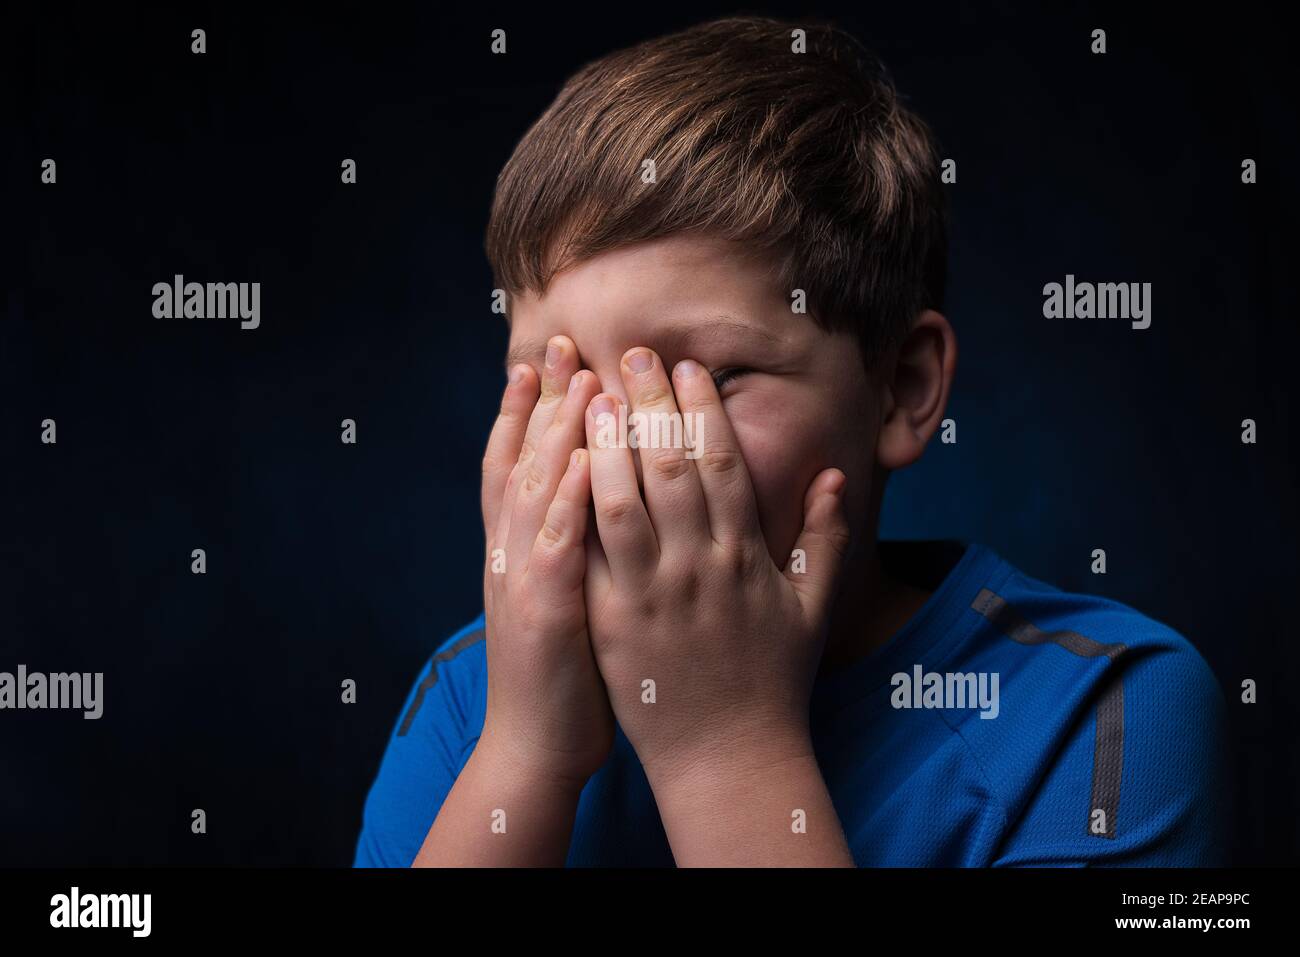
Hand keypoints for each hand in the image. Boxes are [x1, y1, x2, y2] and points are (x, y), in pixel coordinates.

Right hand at [478, 335, 614, 787]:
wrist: (535, 745)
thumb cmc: (565, 670)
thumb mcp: (565, 595)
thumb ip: (575, 542)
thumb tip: (598, 494)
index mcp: (522, 549)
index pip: (519, 464)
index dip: (528, 409)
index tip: (547, 357)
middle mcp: (514, 555)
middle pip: (523, 462)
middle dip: (540, 400)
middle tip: (558, 341)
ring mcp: (525, 583)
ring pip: (535, 493)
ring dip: (553, 434)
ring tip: (577, 379)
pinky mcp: (546, 617)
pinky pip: (555, 551)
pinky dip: (566, 505)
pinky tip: (585, 464)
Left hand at [581, 347, 850, 788]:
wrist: (730, 759)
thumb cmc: (773, 684)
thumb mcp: (813, 611)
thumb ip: (826, 541)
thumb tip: (832, 478)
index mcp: (745, 559)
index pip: (723, 465)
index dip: (704, 410)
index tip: (688, 368)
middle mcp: (698, 567)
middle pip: (671, 466)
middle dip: (651, 404)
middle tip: (633, 353)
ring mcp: (651, 594)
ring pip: (624, 499)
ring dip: (607, 441)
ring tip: (592, 394)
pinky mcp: (610, 622)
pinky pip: (590, 553)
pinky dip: (575, 505)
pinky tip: (562, 465)